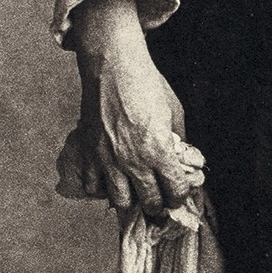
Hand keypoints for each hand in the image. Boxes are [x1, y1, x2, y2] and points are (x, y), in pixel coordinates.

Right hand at [94, 48, 204, 216]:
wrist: (113, 67)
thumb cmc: (146, 84)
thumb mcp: (174, 111)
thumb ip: (177, 138)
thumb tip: (181, 155)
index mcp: (159, 151)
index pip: (174, 190)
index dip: (179, 197)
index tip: (178, 194)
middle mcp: (134, 161)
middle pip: (149, 201)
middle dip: (158, 205)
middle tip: (159, 202)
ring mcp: (109, 160)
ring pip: (121, 200)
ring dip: (132, 202)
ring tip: (136, 197)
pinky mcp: (90, 153)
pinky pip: (93, 185)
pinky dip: (102, 189)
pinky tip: (109, 183)